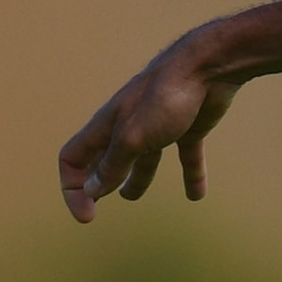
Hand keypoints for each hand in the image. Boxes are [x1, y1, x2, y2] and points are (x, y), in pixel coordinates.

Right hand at [58, 28, 240, 222]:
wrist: (209, 66)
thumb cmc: (166, 96)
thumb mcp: (134, 138)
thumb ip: (113, 165)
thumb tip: (92, 190)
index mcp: (107, 126)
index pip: (73, 157)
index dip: (73, 187)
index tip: (88, 215)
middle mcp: (129, 125)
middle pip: (104, 158)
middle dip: (98, 183)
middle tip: (97, 208)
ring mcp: (160, 125)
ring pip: (143, 158)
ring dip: (136, 178)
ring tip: (132, 196)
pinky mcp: (190, 126)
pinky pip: (187, 156)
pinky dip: (191, 175)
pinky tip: (197, 195)